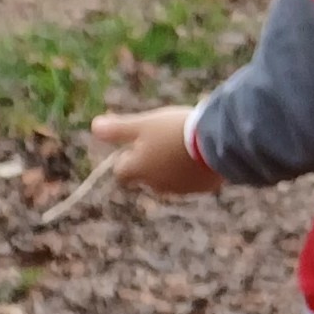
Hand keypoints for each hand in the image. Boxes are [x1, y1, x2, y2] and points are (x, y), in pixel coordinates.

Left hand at [87, 104, 218, 198]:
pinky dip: (192, 169)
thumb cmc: (175, 131)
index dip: (125, 157)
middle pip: (145, 176)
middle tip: (163, 138)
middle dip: (150, 161)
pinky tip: (202, 152)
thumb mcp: (144, 124)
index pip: (121, 171)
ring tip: (185, 143)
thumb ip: (118, 129)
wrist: (218, 142)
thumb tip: (94, 126)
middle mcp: (157, 185)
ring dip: (172, 165)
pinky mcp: (202, 188)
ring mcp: (181, 189)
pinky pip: (192, 180)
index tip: (136, 142)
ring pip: (169, 179)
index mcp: (139, 170)